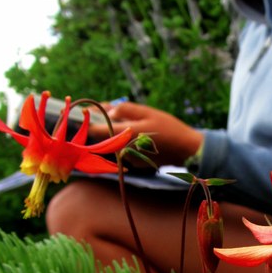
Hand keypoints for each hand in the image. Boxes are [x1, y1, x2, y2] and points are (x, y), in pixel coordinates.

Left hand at [88, 102, 203, 164]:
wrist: (187, 150)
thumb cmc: (169, 128)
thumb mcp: (147, 112)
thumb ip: (124, 110)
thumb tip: (107, 110)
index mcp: (125, 135)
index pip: (96, 130)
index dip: (88, 121)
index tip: (84, 113)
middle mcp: (124, 150)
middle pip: (102, 137)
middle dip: (102, 124)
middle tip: (105, 111)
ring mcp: (129, 159)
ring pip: (112, 143)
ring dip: (113, 132)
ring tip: (124, 120)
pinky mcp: (135, 163)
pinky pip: (122, 149)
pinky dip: (123, 140)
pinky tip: (135, 132)